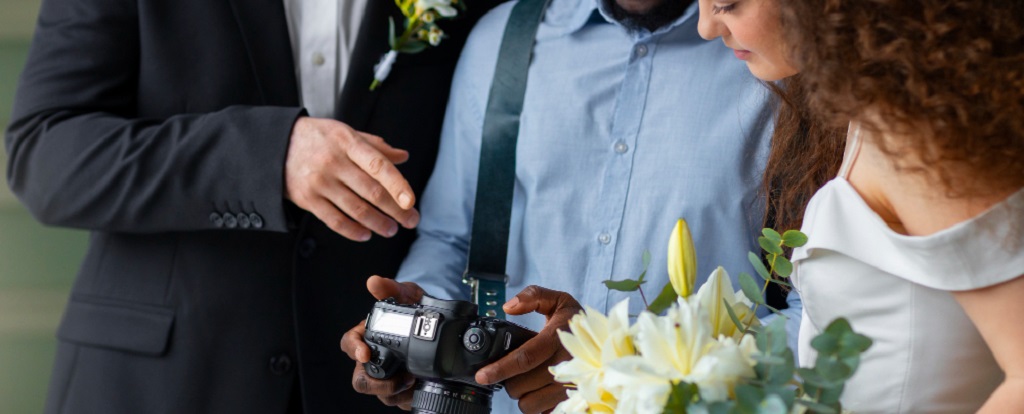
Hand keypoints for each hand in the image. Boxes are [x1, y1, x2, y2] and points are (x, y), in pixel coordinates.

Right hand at [285, 117, 419, 240]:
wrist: (276, 145)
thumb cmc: (318, 138)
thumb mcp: (346, 133)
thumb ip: (375, 146)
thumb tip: (403, 157)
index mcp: (348, 143)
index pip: (379, 166)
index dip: (398, 185)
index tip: (411, 202)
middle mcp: (334, 162)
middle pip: (372, 192)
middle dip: (396, 210)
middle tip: (411, 220)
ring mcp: (320, 182)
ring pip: (356, 210)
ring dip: (378, 224)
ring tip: (391, 229)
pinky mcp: (307, 199)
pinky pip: (335, 221)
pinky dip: (353, 231)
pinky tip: (366, 234)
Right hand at [340, 276, 425, 409]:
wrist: (441, 326)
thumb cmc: (417, 309)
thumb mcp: (408, 295)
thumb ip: (392, 289)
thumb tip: (374, 282)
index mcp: (369, 335)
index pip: (349, 343)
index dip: (353, 349)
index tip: (364, 353)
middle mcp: (375, 359)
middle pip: (360, 379)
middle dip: (376, 383)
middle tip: (397, 377)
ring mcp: (388, 376)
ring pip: (380, 394)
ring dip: (396, 391)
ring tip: (413, 379)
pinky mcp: (402, 390)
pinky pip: (398, 401)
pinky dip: (408, 397)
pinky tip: (418, 386)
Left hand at [475, 286, 581, 413]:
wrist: (606, 341)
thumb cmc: (575, 322)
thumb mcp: (558, 300)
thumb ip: (532, 296)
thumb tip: (508, 307)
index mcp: (559, 338)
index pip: (525, 358)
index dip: (500, 368)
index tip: (482, 375)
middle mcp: (567, 364)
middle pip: (522, 385)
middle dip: (508, 381)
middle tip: (511, 372)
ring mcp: (572, 386)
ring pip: (531, 404)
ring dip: (523, 395)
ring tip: (527, 381)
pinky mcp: (574, 401)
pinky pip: (545, 412)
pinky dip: (538, 405)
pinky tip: (541, 391)